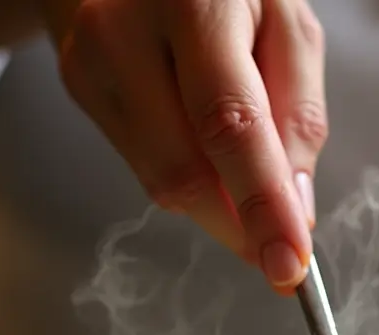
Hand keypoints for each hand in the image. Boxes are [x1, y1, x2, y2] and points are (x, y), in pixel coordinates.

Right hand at [41, 0, 325, 290]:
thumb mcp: (287, 23)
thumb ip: (299, 114)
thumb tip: (295, 212)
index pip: (229, 125)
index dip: (261, 207)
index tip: (288, 266)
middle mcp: (125, 27)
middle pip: (185, 172)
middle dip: (240, 225)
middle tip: (279, 248)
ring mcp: (90, 60)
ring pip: (163, 182)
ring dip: (218, 203)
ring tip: (244, 169)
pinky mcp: (78, 85)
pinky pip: (146, 166)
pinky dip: (191, 177)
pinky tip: (202, 141)